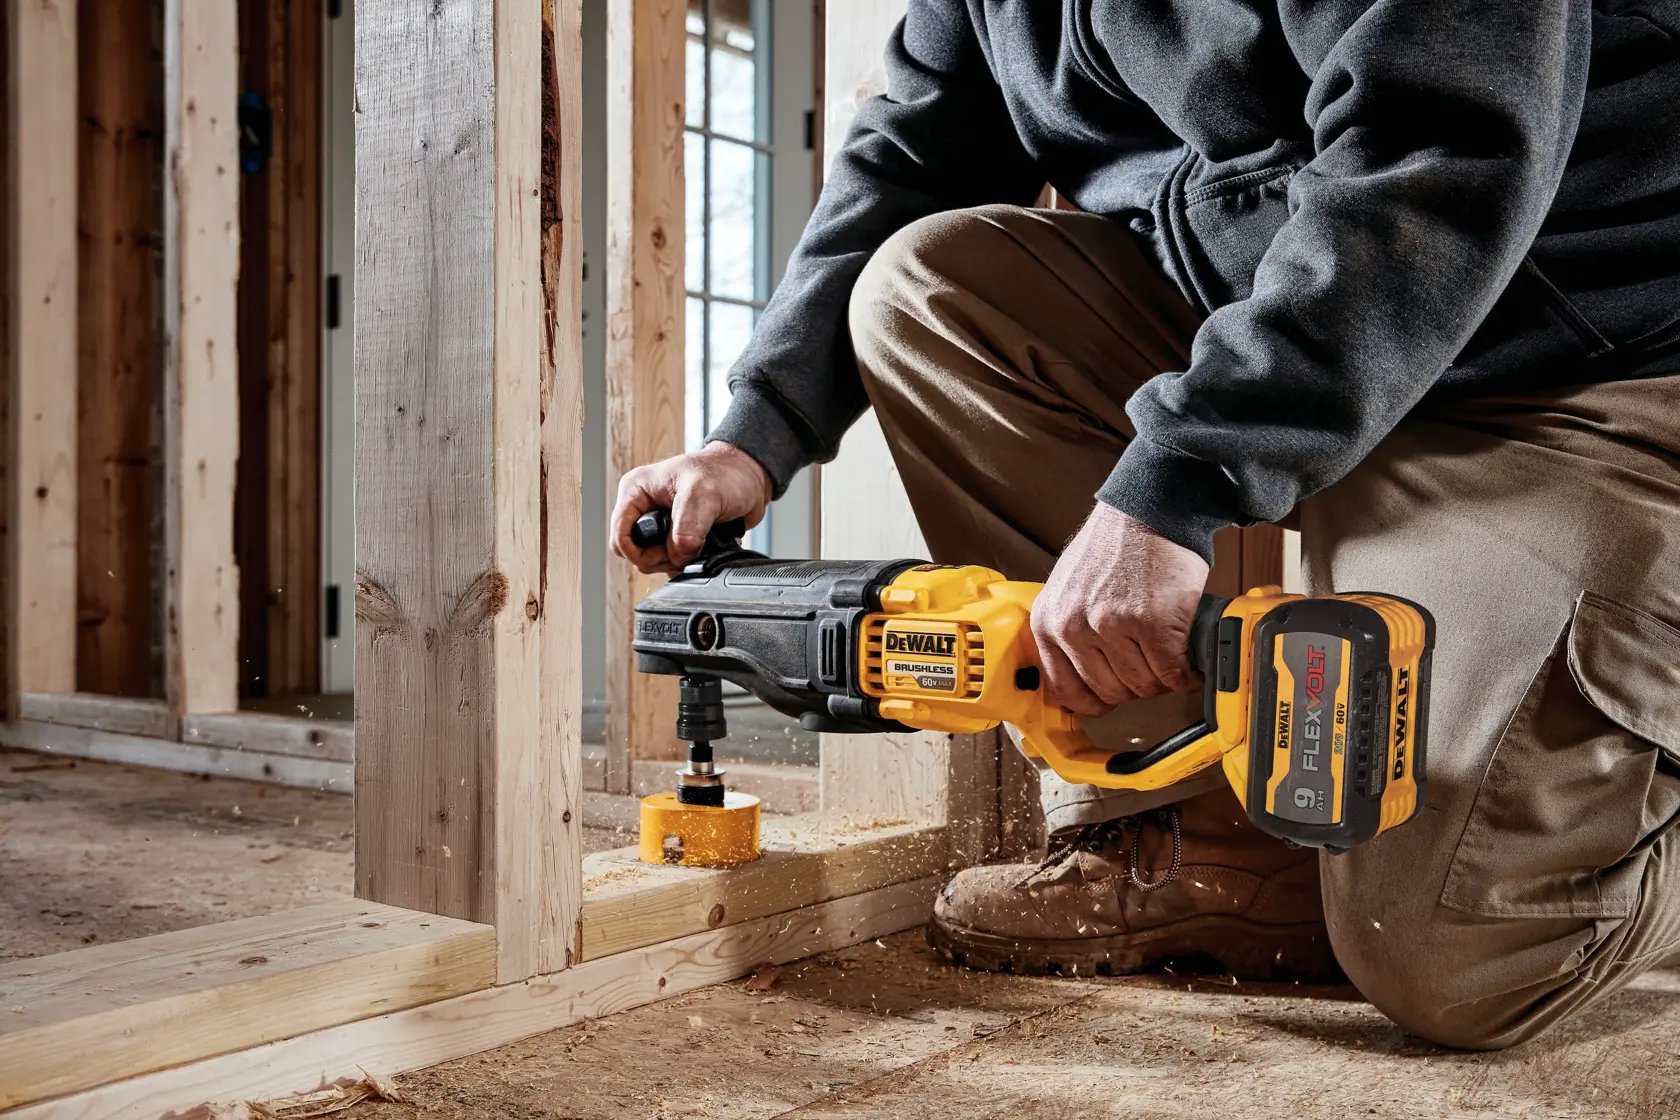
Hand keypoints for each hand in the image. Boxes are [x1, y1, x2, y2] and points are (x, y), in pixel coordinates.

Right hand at [611, 443, 772, 572]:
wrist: (750, 478)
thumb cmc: (725, 472)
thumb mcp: (703, 493)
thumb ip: (686, 527)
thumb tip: (679, 555)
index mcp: (636, 491)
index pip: (620, 536)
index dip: (639, 553)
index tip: (666, 552)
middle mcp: (644, 508)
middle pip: (635, 553)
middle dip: (660, 559)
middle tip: (688, 547)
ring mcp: (661, 524)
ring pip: (654, 560)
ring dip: (677, 561)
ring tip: (699, 544)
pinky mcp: (678, 536)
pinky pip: (673, 561)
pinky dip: (688, 562)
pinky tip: (704, 549)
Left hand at [1032, 504, 1208, 717]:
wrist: (1149, 511)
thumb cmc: (1114, 545)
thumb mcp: (1067, 588)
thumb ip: (1068, 630)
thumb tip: (1081, 676)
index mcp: (1048, 620)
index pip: (1065, 690)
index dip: (1094, 700)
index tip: (1110, 699)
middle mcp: (1073, 626)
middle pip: (1110, 692)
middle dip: (1135, 685)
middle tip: (1149, 666)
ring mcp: (1111, 626)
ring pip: (1143, 686)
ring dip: (1162, 677)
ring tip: (1167, 656)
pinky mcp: (1152, 624)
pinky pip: (1171, 672)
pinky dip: (1184, 672)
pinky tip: (1186, 660)